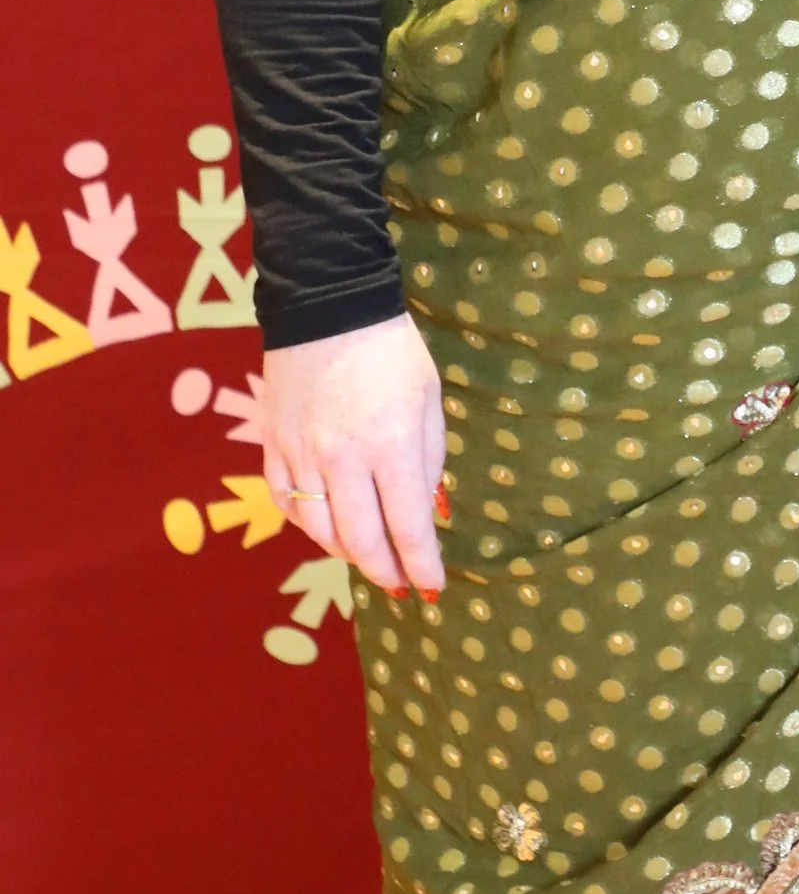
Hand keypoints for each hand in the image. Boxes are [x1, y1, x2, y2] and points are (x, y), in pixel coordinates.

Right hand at [260, 311, 446, 599]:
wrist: (327, 307)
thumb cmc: (391, 352)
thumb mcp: (428, 403)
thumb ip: (428, 462)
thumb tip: (424, 513)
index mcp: (392, 445)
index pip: (408, 526)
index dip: (421, 564)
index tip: (431, 586)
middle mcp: (343, 458)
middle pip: (361, 540)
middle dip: (384, 570)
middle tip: (399, 582)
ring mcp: (301, 454)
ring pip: (320, 529)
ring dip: (346, 552)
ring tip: (367, 554)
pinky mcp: (272, 445)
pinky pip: (287, 502)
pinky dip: (308, 524)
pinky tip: (326, 525)